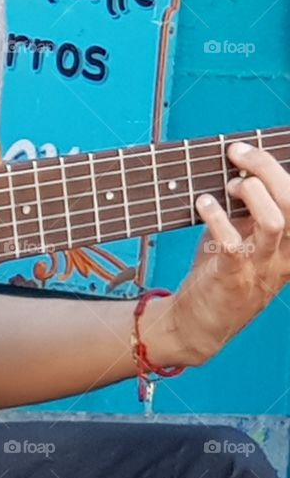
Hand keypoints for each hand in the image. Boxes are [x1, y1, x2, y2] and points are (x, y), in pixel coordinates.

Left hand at [150, 141, 289, 365]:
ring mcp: (259, 269)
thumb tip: (240, 171)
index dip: (286, 172)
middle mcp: (283, 256)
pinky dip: (217, 217)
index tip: (258, 149)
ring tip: (229, 184)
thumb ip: (245, 213)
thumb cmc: (218, 277)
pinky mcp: (232, 279)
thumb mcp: (242, 241)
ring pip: (275, 222)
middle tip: (239, 154)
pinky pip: (232, 244)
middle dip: (268, 169)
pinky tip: (203, 203)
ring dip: (251, 194)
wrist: (197, 327)